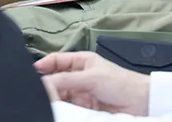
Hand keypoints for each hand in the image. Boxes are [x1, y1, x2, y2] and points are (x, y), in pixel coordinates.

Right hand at [36, 52, 150, 113]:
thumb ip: (66, 80)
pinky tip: (59, 109)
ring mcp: (81, 93)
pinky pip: (68, 107)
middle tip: (40, 93)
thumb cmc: (122, 83)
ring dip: (55, 99)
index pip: (55, 61)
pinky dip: (62, 109)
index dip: (42, 66)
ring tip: (49, 102)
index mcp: (81, 61)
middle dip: (48, 86)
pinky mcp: (84, 108)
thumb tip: (44, 83)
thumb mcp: (91, 77)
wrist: (140, 103)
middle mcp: (79, 76)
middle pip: (56, 80)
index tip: (30, 74)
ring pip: (60, 95)